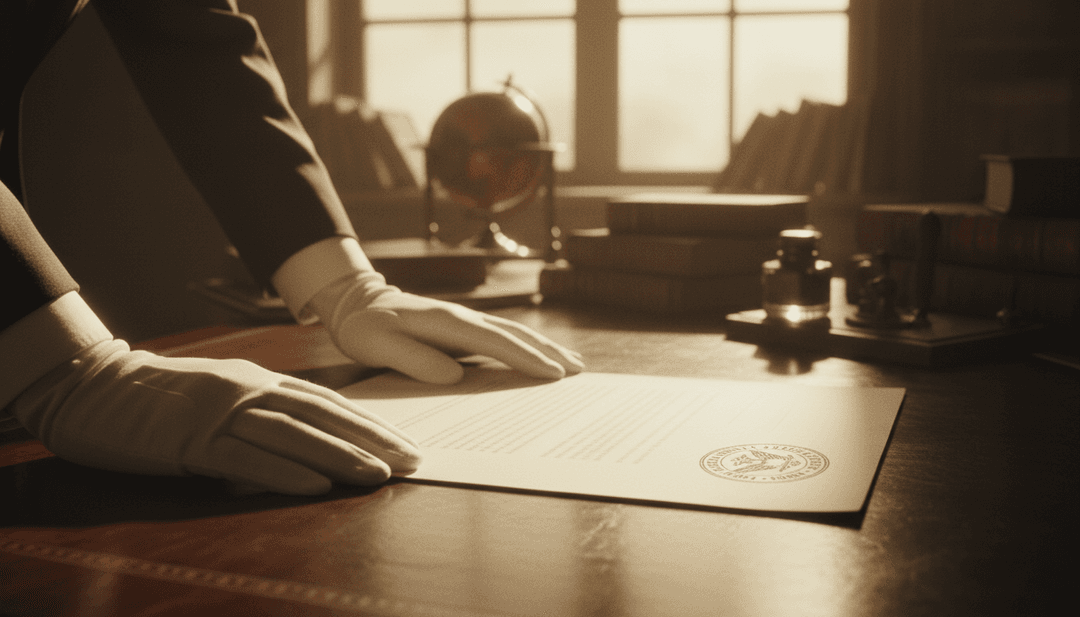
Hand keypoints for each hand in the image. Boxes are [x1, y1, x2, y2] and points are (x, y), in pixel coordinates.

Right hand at [9, 339, 419, 494]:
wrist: (92, 385)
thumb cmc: (157, 397)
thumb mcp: (218, 397)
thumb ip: (259, 416)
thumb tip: (301, 448)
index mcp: (257, 380)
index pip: (327, 402)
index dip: (369, 422)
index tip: (404, 442)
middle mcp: (248, 390)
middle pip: (323, 416)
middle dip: (372, 439)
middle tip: (413, 461)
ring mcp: (221, 413)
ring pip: (294, 435)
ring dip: (341, 456)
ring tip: (380, 475)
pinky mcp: (192, 439)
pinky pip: (246, 458)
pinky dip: (284, 472)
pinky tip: (316, 486)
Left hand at [311, 274, 584, 384]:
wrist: (358, 302)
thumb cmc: (367, 328)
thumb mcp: (379, 345)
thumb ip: (414, 359)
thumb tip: (454, 376)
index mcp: (448, 322)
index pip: (495, 343)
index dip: (526, 359)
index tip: (553, 374)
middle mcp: (464, 317)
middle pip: (515, 335)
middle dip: (548, 352)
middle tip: (579, 371)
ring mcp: (467, 320)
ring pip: (514, 333)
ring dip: (545, 347)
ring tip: (573, 364)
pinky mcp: (465, 327)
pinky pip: (504, 337)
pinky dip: (528, 346)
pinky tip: (541, 356)